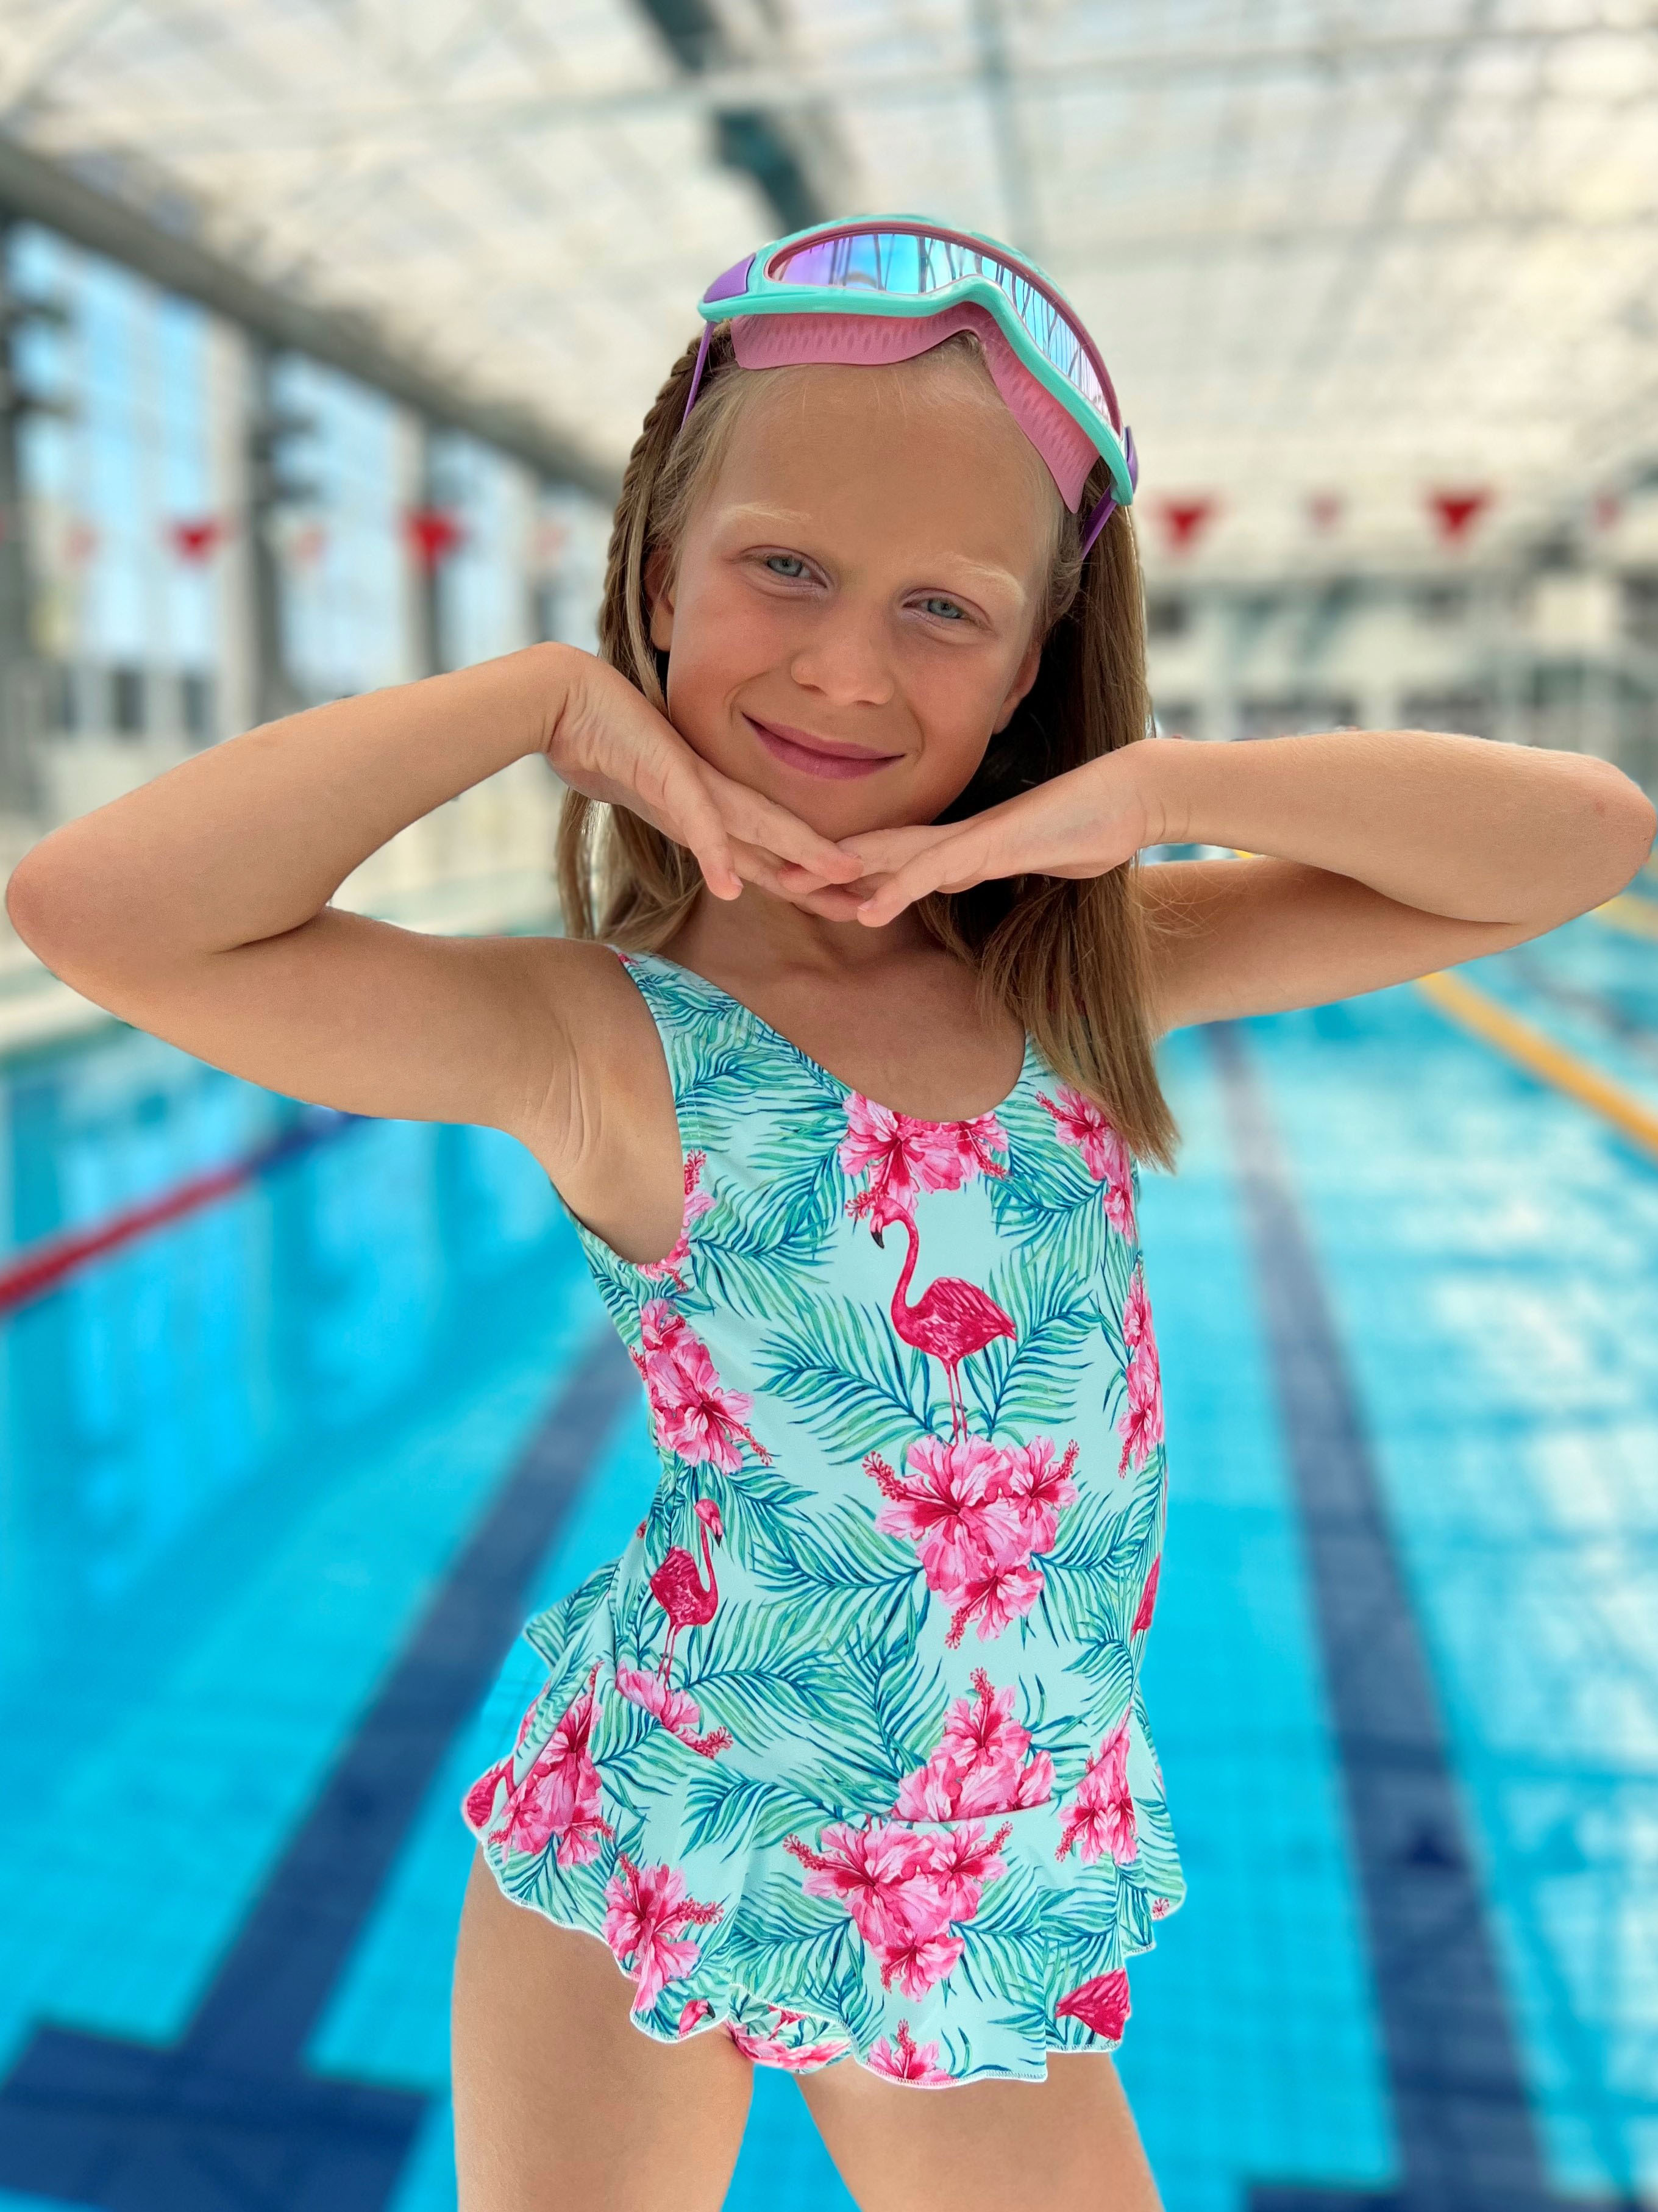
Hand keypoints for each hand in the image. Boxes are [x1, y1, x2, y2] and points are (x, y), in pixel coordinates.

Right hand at [546, 652, 864, 904]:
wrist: (567, 700)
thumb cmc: (606, 745)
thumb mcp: (653, 798)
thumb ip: (682, 822)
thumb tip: (704, 849)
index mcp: (717, 805)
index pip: (775, 851)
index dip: (814, 880)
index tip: (852, 905)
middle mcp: (715, 797)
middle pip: (784, 844)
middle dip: (830, 875)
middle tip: (882, 899)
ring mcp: (695, 785)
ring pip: (759, 827)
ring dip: (800, 856)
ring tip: (843, 878)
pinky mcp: (665, 776)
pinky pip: (695, 821)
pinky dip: (714, 853)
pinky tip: (729, 888)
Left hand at [799, 749, 1156, 926]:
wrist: (1131, 798)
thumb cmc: (1087, 829)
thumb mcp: (1022, 863)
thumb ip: (983, 870)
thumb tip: (948, 882)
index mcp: (957, 845)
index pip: (886, 858)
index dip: (840, 870)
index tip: (797, 882)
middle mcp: (953, 837)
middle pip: (871, 851)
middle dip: (818, 864)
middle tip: (764, 872)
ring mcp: (969, 838)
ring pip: (888, 855)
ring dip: (838, 872)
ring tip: (789, 885)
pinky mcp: (991, 845)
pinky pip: (934, 869)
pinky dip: (897, 888)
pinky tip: (866, 908)